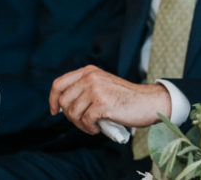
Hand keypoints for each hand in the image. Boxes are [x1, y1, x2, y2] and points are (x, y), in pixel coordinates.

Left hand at [49, 65, 170, 134]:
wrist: (148, 102)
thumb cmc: (125, 98)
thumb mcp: (102, 85)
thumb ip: (83, 89)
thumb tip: (61, 106)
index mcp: (89, 71)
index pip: (59, 84)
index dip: (53, 99)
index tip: (55, 111)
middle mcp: (91, 77)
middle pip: (63, 102)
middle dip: (70, 116)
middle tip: (83, 121)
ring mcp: (96, 89)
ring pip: (73, 113)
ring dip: (81, 124)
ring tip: (94, 125)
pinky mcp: (102, 103)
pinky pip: (85, 121)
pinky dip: (90, 129)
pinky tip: (99, 127)